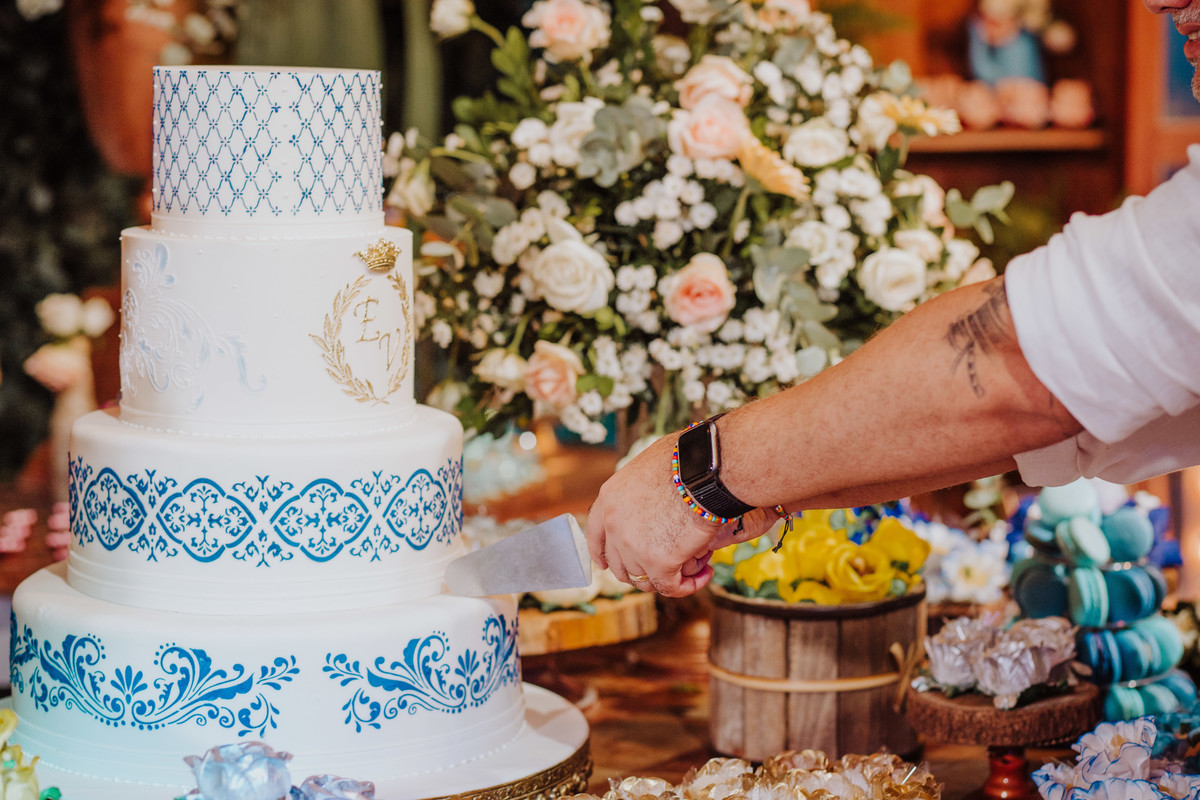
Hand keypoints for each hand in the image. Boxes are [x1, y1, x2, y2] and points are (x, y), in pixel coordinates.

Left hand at [586, 431, 776, 596]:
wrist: (705, 469)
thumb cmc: (687, 460)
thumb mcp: (648, 468)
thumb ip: (640, 490)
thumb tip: (652, 497)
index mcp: (609, 498)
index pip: (595, 535)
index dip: (601, 553)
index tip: (605, 565)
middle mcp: (615, 524)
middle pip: (619, 563)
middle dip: (639, 570)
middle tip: (663, 569)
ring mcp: (633, 546)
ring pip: (644, 578)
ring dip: (668, 577)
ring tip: (693, 567)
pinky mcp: (658, 562)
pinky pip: (670, 586)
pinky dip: (688, 586)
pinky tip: (705, 574)